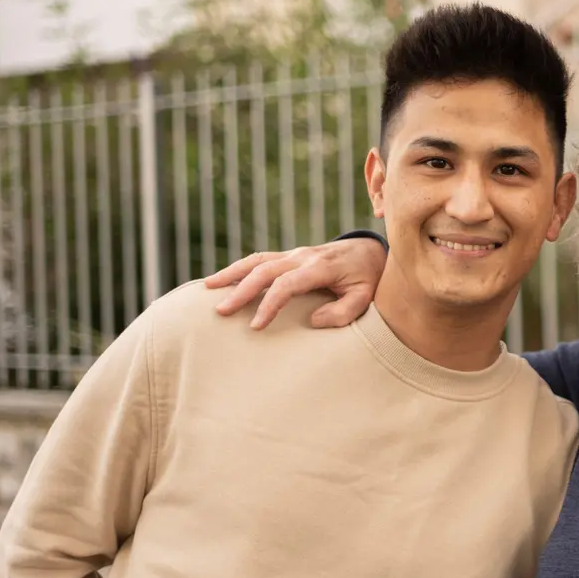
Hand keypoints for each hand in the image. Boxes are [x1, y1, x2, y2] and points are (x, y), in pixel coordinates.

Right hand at [202, 237, 387, 329]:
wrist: (371, 251)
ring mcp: (294, 253)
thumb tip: (314, 321)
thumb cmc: (369, 278)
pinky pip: (260, 259)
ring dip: (231, 273)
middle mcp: (302, 256)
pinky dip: (239, 268)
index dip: (269, 304)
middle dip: (241, 290)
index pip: (287, 284)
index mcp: (320, 267)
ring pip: (256, 259)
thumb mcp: (366, 297)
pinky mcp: (289, 255)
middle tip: (221, 311)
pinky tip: (223, 280)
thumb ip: (344, 311)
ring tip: (207, 289)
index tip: (256, 326)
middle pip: (264, 269)